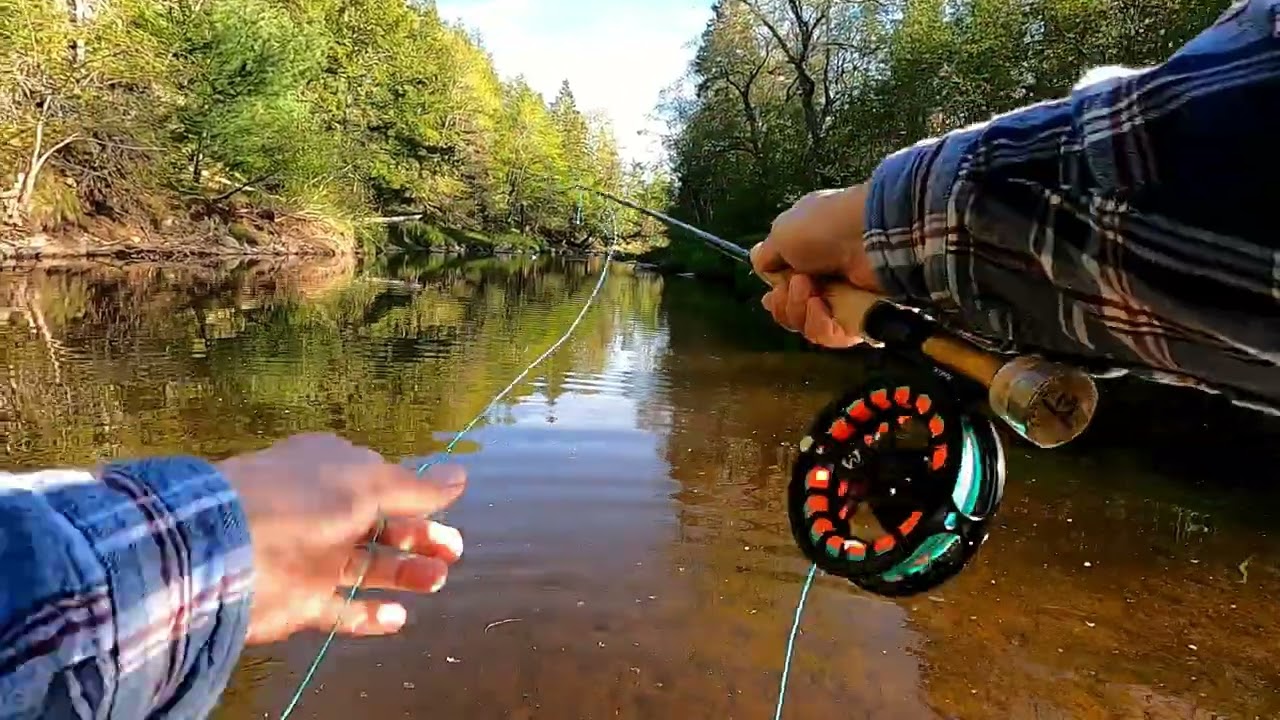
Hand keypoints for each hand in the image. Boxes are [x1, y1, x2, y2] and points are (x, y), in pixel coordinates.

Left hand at [216, 433, 465, 643]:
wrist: (226, 550)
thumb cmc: (303, 500)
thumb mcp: (368, 483)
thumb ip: (417, 487)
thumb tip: (461, 476)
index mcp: (332, 473)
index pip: (381, 483)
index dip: (416, 496)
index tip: (449, 508)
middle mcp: (322, 513)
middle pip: (381, 528)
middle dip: (419, 538)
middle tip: (453, 551)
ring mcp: (311, 559)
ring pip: (368, 568)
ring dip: (404, 573)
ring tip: (436, 580)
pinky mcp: (300, 602)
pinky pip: (341, 611)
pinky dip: (370, 616)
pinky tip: (400, 617)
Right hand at [750, 184, 880, 347]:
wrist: (867, 235)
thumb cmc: (822, 228)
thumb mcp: (782, 232)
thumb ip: (766, 255)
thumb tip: (759, 264)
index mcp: (807, 259)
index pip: (784, 291)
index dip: (775, 298)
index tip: (772, 292)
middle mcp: (824, 281)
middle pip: (792, 313)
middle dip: (785, 305)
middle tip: (796, 285)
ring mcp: (842, 302)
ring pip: (807, 327)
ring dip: (800, 312)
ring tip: (811, 292)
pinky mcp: (858, 319)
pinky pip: (830, 336)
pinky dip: (820, 325)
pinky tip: (821, 307)